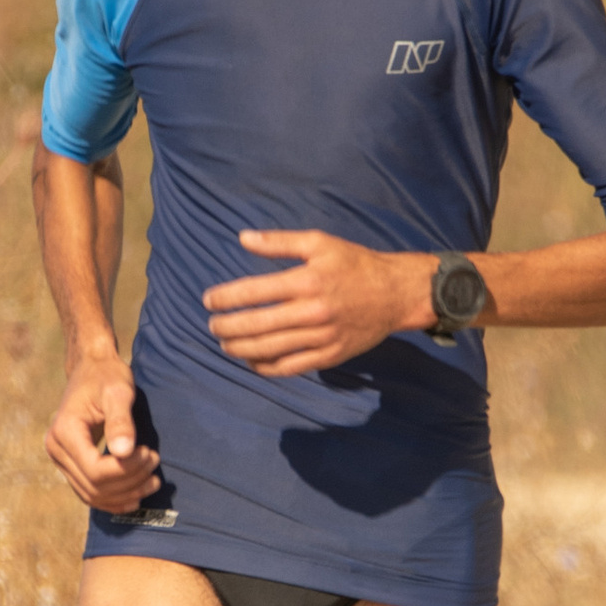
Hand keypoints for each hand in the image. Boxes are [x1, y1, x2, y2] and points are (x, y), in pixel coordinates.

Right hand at [44, 352, 158, 509]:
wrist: (91, 369)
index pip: (95, 470)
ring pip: (91, 494)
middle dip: (129, 481)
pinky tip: (136, 495)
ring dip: (124, 494)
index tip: (150, 453)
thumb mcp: (118, 392)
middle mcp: (56, 449)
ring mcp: (60, 459)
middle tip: (155, 462)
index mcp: (65, 432)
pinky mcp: (70, 465)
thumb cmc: (107, 376)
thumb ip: (121, 421)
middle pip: (94, 486)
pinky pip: (89, 492)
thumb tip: (125, 452)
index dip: (126, 470)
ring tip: (153, 481)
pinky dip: (113, 499)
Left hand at [203, 228, 430, 377]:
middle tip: (212, 326)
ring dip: (240, 349)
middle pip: (257, 325)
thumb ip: (279, 242)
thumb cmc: (355, 264)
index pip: (254, 292)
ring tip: (225, 344)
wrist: (395, 294)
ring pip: (270, 350)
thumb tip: (243, 238)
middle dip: (227, 327)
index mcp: (307, 280)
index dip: (225, 298)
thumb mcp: (320, 243)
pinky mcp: (330, 355)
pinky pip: (291, 367)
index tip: (209, 301)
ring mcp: (322, 337)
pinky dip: (266, 367)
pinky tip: (252, 361)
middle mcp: (312, 311)